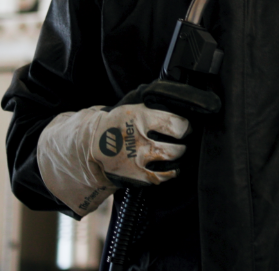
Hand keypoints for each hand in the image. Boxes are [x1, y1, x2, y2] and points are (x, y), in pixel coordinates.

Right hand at [98, 79, 220, 186]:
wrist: (93, 144)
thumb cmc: (118, 123)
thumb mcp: (132, 107)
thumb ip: (154, 106)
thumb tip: (178, 101)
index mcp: (140, 117)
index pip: (175, 122)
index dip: (185, 126)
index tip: (186, 127)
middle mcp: (141, 138)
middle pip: (177, 145)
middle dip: (184, 143)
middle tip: (183, 140)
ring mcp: (138, 158)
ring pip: (172, 158)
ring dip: (179, 155)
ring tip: (178, 151)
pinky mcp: (136, 174)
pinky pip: (162, 176)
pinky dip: (171, 172)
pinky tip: (173, 168)